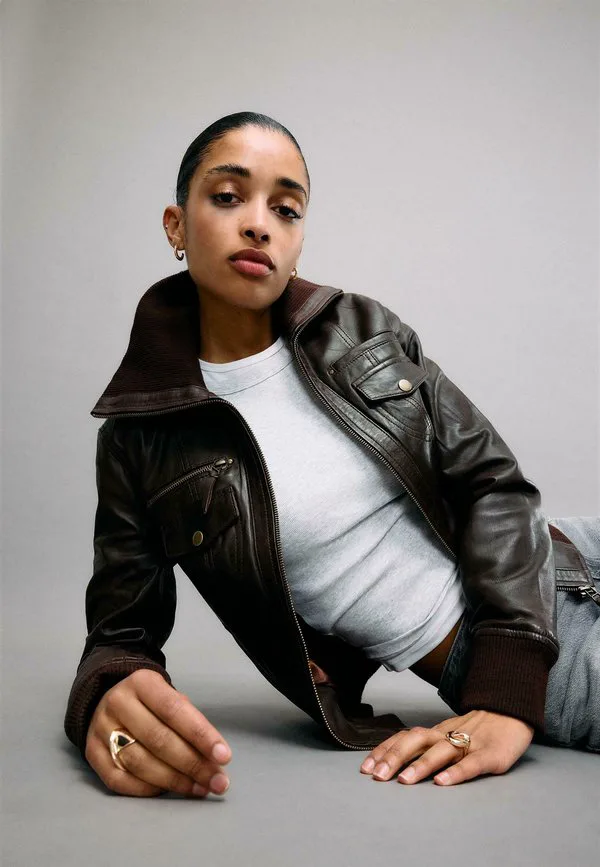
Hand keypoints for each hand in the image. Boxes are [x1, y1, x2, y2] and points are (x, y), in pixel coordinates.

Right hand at [85, 669, 231, 797]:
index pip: (174, 710)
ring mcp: (100, 728)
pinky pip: (119, 780)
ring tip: (199, 789)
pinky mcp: (91, 753)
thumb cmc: (150, 702)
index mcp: (142, 683)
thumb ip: (190, 721)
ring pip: (140, 763)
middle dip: (193, 765)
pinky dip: (147, 790)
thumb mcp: (170, 697)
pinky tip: (168, 791)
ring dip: (175, 781)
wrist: (109, 699)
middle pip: (159, 740)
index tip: (224, 756)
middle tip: (217, 782)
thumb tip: (214, 757)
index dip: (201, 735)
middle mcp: (118, 702)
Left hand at [359, 710, 534, 786]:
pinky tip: (442, 783)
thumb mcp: (449, 734)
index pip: (405, 737)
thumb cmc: (479, 729)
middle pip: (416, 741)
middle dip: (394, 758)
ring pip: (441, 752)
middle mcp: (448, 735)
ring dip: (421, 766)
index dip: (385, 751)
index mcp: (437, 732)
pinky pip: (471, 764)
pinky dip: (456, 773)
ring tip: (404, 781)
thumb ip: (428, 745)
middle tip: (378, 776)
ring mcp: (469, 744)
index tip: (366, 767)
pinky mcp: (491, 755)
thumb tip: (396, 761)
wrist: (513, 711)